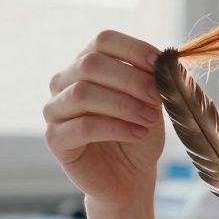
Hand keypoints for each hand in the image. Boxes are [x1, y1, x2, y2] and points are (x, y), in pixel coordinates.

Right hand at [43, 30, 166, 206]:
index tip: (160, 64)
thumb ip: (152, 79)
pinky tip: (137, 133)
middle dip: (130, 79)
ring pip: (83, 93)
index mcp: (87, 64)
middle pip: (91, 63)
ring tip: (149, 119)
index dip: (133, 48)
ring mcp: (55, 109)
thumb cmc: (139, 132)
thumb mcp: (151, 101)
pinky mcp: (54, 139)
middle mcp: (64, 81)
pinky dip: (115, 128)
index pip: (103, 40)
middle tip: (156, 97)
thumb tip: (164, 62)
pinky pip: (81, 126)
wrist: (130, 177)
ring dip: (124, 105)